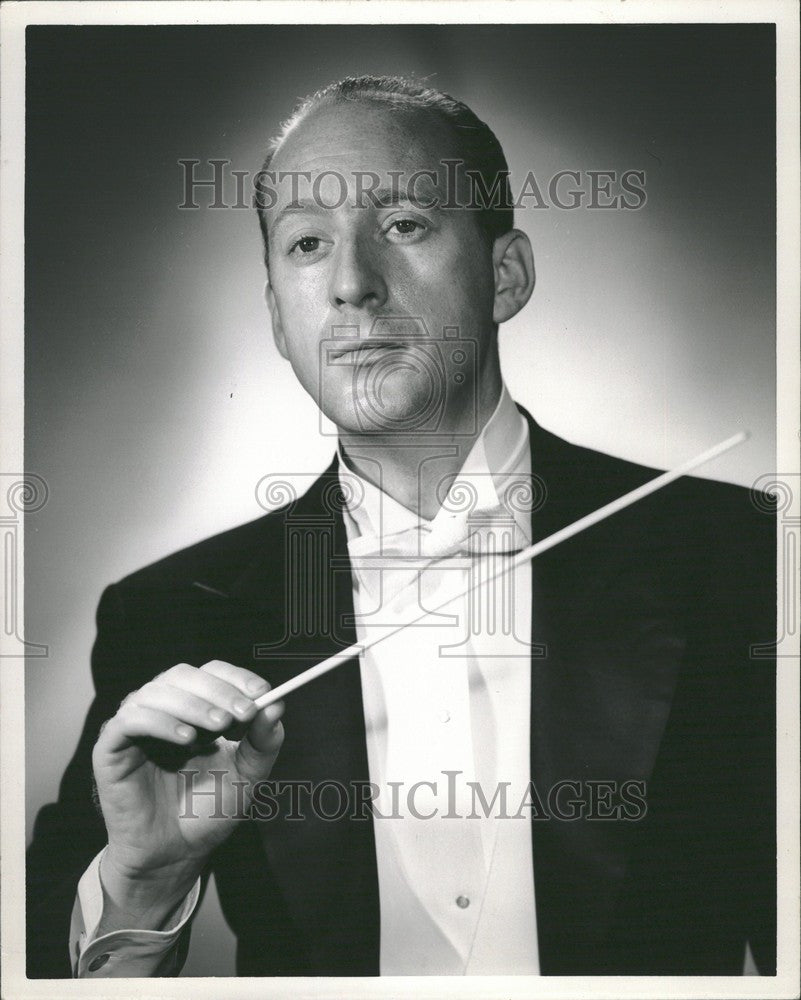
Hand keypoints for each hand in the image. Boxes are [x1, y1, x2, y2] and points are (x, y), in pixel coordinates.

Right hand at [91, 660, 283, 929]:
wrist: (174, 854)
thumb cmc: (207, 811)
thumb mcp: (247, 775)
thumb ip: (263, 742)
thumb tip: (276, 705)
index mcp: (194, 707)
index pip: (213, 673)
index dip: (237, 677)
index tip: (263, 692)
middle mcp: (162, 708)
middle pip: (184, 674)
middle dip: (218, 690)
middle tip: (243, 712)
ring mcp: (135, 724)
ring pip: (157, 691)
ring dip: (193, 704)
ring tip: (218, 727)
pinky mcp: (110, 747)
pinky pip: (130, 720)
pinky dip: (160, 722)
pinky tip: (185, 739)